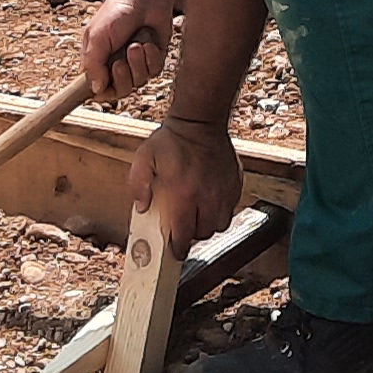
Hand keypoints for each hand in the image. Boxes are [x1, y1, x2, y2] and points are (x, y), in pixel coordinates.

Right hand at [80, 0, 172, 106]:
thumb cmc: (117, 11)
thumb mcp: (96, 37)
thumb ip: (92, 65)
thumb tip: (96, 89)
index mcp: (98, 61)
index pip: (98, 90)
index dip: (102, 91)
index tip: (106, 85)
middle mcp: (117, 65)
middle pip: (120, 91)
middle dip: (121, 76)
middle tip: (120, 59)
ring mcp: (137, 63)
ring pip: (138, 82)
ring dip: (137, 63)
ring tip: (135, 45)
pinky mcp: (154, 59)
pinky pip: (153, 71)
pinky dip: (151, 57)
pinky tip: (147, 43)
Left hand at [129, 116, 242, 247]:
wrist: (200, 121)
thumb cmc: (172, 140)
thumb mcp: (143, 159)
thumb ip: (138, 186)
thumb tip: (141, 207)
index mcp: (183, 194)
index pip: (183, 235)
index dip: (178, 248)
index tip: (174, 251)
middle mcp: (207, 196)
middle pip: (203, 233)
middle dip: (192, 235)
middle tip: (183, 227)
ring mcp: (224, 191)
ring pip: (220, 224)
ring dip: (208, 224)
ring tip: (197, 215)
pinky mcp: (235, 184)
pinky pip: (230, 209)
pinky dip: (220, 210)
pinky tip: (209, 201)